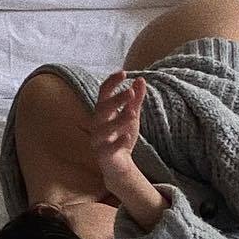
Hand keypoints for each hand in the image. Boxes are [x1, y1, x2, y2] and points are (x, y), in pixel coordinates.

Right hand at [91, 71, 145, 193]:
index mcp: (103, 112)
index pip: (103, 93)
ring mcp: (98, 140)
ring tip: (133, 113)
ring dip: (118, 120)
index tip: (123, 72)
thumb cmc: (122, 137)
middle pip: (102, 108)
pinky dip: (118, 142)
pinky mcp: (103, 155)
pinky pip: (108, 148)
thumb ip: (135, 100)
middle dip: (115, 100)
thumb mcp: (131, 116)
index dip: (111, 82)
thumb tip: (141, 79)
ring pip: (104, 129)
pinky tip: (127, 136)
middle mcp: (97, 124)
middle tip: (131, 92)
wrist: (119, 165)